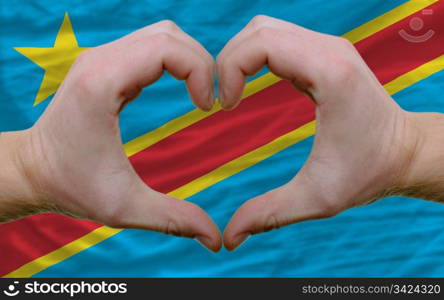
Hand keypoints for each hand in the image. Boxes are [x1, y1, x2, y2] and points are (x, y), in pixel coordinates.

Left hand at [0, 21, 221, 251]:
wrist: (33, 170)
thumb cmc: (71, 186)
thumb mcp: (124, 207)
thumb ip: (173, 219)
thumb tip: (215, 239)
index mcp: (103, 84)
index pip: (167, 48)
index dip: (201, 72)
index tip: (207, 108)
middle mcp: (100, 60)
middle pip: (169, 35)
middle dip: (201, 62)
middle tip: (209, 101)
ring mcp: (101, 58)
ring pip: (161, 35)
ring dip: (189, 60)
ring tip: (199, 95)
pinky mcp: (105, 64)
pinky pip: (150, 47)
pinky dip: (174, 61)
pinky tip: (180, 89)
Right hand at [218, 16, 438, 249]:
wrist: (404, 152)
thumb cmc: (368, 173)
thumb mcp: (317, 198)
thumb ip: (269, 214)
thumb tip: (228, 238)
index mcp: (329, 74)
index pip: (262, 43)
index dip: (229, 69)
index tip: (225, 107)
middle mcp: (329, 50)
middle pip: (258, 30)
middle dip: (227, 60)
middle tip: (223, 100)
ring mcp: (328, 47)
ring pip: (265, 28)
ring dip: (240, 56)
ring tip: (234, 93)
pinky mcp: (324, 53)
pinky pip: (278, 38)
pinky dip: (254, 56)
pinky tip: (250, 85)